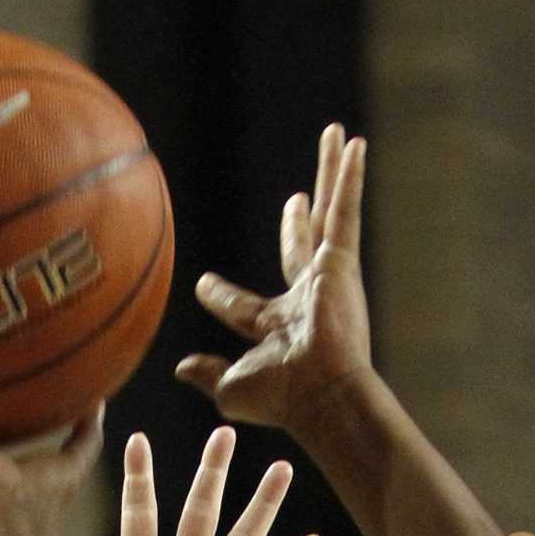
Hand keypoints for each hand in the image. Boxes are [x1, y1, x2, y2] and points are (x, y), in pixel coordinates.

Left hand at [175, 124, 372, 436]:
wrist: (320, 395)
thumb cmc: (281, 398)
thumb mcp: (231, 387)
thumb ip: (208, 373)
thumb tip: (180, 368)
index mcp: (276, 329)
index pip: (244, 308)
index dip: (222, 296)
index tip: (203, 286)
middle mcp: (306, 299)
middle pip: (300, 248)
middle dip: (298, 225)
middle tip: (296, 201)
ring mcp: (328, 278)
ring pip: (329, 214)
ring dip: (331, 174)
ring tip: (336, 137)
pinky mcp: (343, 264)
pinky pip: (346, 210)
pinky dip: (351, 178)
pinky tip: (355, 144)